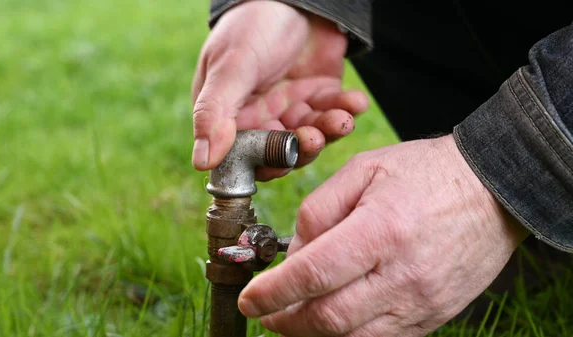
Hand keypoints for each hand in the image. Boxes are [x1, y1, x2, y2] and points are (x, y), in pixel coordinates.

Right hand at [191, 1, 368, 179]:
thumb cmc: (253, 24)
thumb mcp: (231, 66)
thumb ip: (215, 112)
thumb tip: (200, 162)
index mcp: (231, 114)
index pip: (242, 155)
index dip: (262, 164)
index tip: (279, 163)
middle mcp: (262, 116)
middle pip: (282, 153)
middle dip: (301, 150)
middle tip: (313, 137)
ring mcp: (293, 107)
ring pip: (311, 137)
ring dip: (327, 132)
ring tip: (340, 119)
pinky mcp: (321, 96)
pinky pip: (336, 114)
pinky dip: (348, 111)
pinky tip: (356, 101)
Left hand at [238, 135, 528, 335]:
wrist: (491, 191)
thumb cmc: (424, 173)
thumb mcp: (363, 170)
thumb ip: (318, 210)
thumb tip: (293, 254)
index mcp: (380, 231)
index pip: (312, 275)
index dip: (272, 293)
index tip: (248, 299)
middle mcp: (401, 275)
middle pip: (327, 318)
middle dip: (285, 320)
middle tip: (265, 311)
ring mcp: (420, 303)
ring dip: (311, 332)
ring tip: (291, 316)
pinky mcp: (433, 316)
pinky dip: (347, 334)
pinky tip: (332, 317)